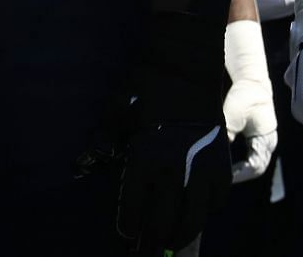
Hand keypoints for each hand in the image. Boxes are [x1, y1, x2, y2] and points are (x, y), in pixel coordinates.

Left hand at [113, 13, 229, 253]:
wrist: (186, 65)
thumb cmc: (145, 86)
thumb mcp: (117, 114)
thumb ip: (102, 144)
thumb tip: (82, 166)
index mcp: (144, 161)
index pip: (134, 213)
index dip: (130, 230)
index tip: (128, 239)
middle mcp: (172, 171)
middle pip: (162, 224)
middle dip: (152, 243)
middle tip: (146, 252)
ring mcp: (200, 169)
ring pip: (191, 219)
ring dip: (179, 235)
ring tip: (171, 242)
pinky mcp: (221, 163)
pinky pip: (216, 201)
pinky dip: (206, 211)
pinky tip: (196, 212)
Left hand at [222, 20, 276, 183]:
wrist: (251, 80)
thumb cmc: (245, 96)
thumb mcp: (233, 115)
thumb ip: (226, 135)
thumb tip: (214, 154)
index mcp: (266, 140)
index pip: (256, 166)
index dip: (241, 175)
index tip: (225, 176)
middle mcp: (267, 144)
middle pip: (255, 168)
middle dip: (239, 175)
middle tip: (221, 179)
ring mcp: (263, 141)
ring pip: (253, 163)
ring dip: (239, 168)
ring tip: (222, 173)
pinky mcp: (256, 137)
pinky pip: (250, 155)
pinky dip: (239, 160)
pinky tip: (225, 162)